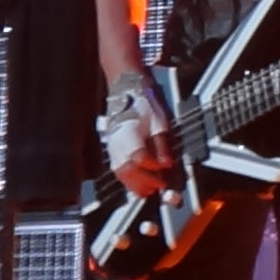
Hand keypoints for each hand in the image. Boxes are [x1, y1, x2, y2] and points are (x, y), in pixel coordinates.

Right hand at [103, 75, 174, 197]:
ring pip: (120, 173)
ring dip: (135, 183)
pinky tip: (141, 180)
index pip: (139, 159)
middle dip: (143, 182)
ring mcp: (113, 147)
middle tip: (159, 187)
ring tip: (151, 188)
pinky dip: (129, 178)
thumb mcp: (160, 121)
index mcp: (129, 135)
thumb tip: (167, 165)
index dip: (152, 170)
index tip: (165, 175)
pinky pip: (118, 169)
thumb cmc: (145, 104)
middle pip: (126, 171)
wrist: (128, 91)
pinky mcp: (113, 149)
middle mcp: (117, 144)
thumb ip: (162, 145)